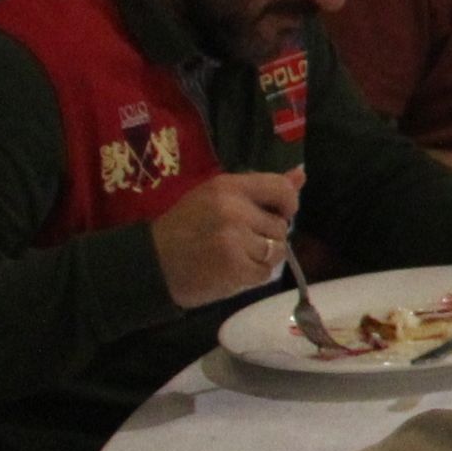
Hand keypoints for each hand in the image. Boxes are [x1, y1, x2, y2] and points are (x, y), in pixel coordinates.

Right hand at [152, 170, 306, 311]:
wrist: (150, 263)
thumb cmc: (183, 227)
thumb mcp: (215, 196)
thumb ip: (259, 188)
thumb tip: (300, 175)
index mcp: (228, 186)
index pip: (281, 188)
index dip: (288, 204)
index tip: (279, 213)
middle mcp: (234, 210)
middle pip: (280, 225)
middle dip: (267, 236)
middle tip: (238, 240)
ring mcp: (234, 240)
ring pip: (277, 250)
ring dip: (262, 257)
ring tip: (235, 255)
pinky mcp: (235, 268)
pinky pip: (265, 273)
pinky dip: (253, 275)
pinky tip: (231, 270)